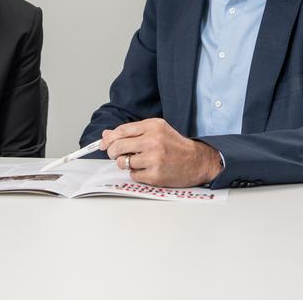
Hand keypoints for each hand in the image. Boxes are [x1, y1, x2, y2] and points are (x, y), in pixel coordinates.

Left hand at [100, 118, 222, 186]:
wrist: (197, 161)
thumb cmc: (175, 145)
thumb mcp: (156, 130)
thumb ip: (132, 132)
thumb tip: (106, 135)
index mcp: (153, 126)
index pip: (122, 131)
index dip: (109, 138)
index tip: (104, 143)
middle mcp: (153, 141)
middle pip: (118, 146)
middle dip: (112, 152)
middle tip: (115, 154)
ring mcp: (154, 159)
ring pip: (124, 162)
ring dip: (125, 163)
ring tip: (136, 162)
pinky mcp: (155, 175)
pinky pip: (133, 175)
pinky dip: (136, 173)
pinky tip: (147, 169)